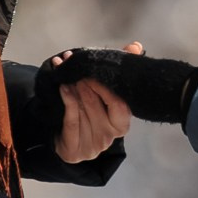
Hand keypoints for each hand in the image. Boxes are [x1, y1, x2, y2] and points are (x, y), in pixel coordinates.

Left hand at [48, 40, 141, 164]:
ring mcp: (93, 145)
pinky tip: (62, 87)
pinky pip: (71, 120)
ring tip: (63, 69)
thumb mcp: (103, 95)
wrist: (68, 143)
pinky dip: (66, 100)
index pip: (119, 103)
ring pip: (83, 109)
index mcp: (122, 122)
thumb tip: (135, 46)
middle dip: (84, 80)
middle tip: (73, 62)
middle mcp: (110, 135)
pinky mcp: (76, 150)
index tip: (93, 66)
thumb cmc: (89, 115)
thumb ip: (118, 73)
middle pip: (97, 103)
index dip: (105, 85)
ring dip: (72, 87)